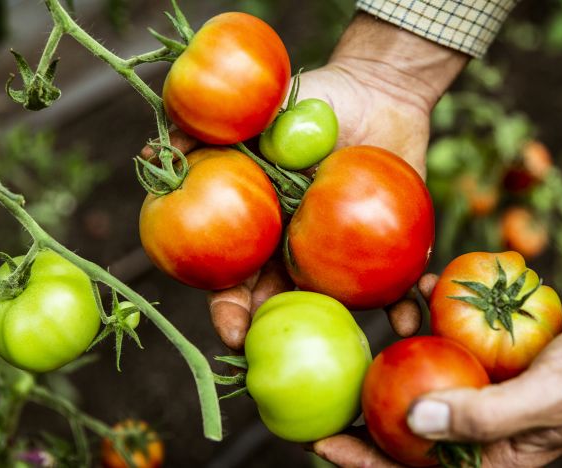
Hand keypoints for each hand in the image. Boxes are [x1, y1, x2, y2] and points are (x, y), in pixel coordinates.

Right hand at [207, 13, 467, 349]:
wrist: (377, 90)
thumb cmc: (315, 100)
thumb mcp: (258, 111)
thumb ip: (209, 131)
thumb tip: (153, 150)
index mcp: (263, 228)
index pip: (235, 278)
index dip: (228, 308)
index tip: (232, 330)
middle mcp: (298, 249)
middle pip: (280, 304)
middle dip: (275, 336)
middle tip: (280, 356)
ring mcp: (340, 253)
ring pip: (333, 305)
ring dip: (340, 329)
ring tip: (350, 343)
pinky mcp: (385, 248)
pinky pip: (393, 285)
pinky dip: (401, 304)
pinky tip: (408, 316)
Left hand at [315, 261, 561, 466]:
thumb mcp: (547, 397)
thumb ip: (482, 416)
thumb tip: (414, 423)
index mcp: (494, 452)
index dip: (362, 459)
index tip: (317, 440)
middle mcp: (484, 421)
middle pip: (409, 419)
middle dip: (368, 401)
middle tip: (330, 375)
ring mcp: (487, 382)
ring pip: (425, 369)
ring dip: (405, 340)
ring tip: (397, 311)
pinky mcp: (494, 347)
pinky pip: (450, 331)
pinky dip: (436, 308)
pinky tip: (430, 285)